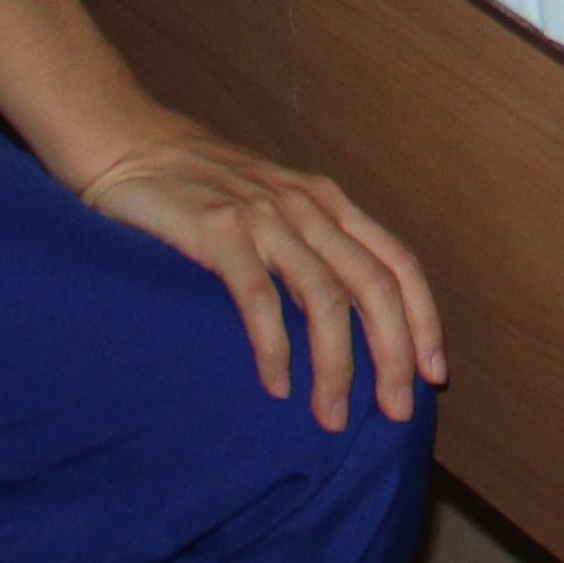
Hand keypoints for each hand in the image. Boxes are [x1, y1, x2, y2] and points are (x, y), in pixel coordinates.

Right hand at [72, 115, 444, 428]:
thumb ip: (307, 251)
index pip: (399, 263)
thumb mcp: (272, 209)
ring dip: (335, 366)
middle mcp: (307, 207)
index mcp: (329, 203)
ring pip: (324, 297)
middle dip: (393, 355)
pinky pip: (259, 296)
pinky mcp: (217, 230)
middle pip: (374, 286)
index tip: (435, 375)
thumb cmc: (201, 188)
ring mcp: (264, 216)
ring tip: (330, 418)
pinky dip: (274, 346)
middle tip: (394, 413)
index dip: (424, 320)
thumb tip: (346, 324)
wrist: (128, 144)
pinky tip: (276, 385)